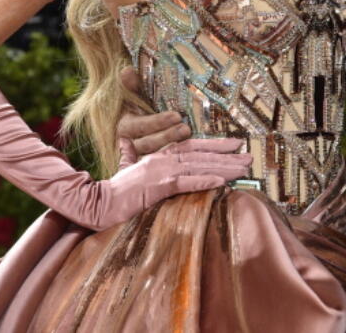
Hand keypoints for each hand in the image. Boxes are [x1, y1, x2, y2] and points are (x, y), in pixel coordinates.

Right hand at [87, 137, 250, 229]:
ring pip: (198, 166)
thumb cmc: (114, 190)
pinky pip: (185, 182)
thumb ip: (129, 154)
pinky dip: (203, 180)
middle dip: (226, 155)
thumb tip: (125, 142)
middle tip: (249, 157)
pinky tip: (221, 181)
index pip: (192, 146)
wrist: (97, 204)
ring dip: (222, 167)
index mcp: (158, 155)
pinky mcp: (157, 186)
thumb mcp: (124, 168)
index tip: (235, 145)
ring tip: (243, 169)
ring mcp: (159, 171)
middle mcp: (162, 159)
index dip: (214, 145)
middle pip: (200, 154)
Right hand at [115, 66, 192, 168]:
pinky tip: (192, 159)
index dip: (157, 122)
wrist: (142, 135)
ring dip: (174, 150)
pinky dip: (177, 165)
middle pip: (148, 145)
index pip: (139, 126)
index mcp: (125, 127)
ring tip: (191, 140)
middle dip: (168, 136)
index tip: (176, 116)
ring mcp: (141, 160)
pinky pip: (165, 169)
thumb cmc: (142, 112)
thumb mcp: (136, 99)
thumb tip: (126, 70)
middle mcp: (131, 145)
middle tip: (187, 128)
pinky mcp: (153, 170)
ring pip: (156, 158)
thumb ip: (134, 86)